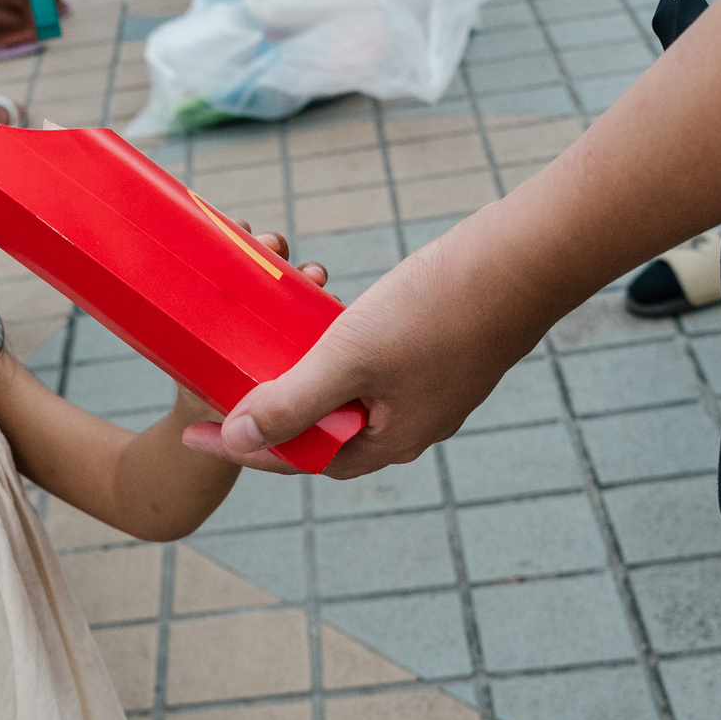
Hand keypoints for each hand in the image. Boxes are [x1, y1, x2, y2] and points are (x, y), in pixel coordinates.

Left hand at [180, 226, 544, 476]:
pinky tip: (317, 325)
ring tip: (260, 361)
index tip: (193, 430)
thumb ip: (292, 402)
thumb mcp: (350, 357)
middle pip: (322, 435)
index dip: (241, 446)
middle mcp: (412, 426)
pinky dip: (338, 356)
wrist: (528, 260)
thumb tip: (238, 439)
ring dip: (304, 384)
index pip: (299, 459)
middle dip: (270, 419)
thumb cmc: (441, 308)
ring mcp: (431, 392)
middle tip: (220, 397)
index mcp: (390, 441)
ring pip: (349, 400)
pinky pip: (372, 370)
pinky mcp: (441, 355)